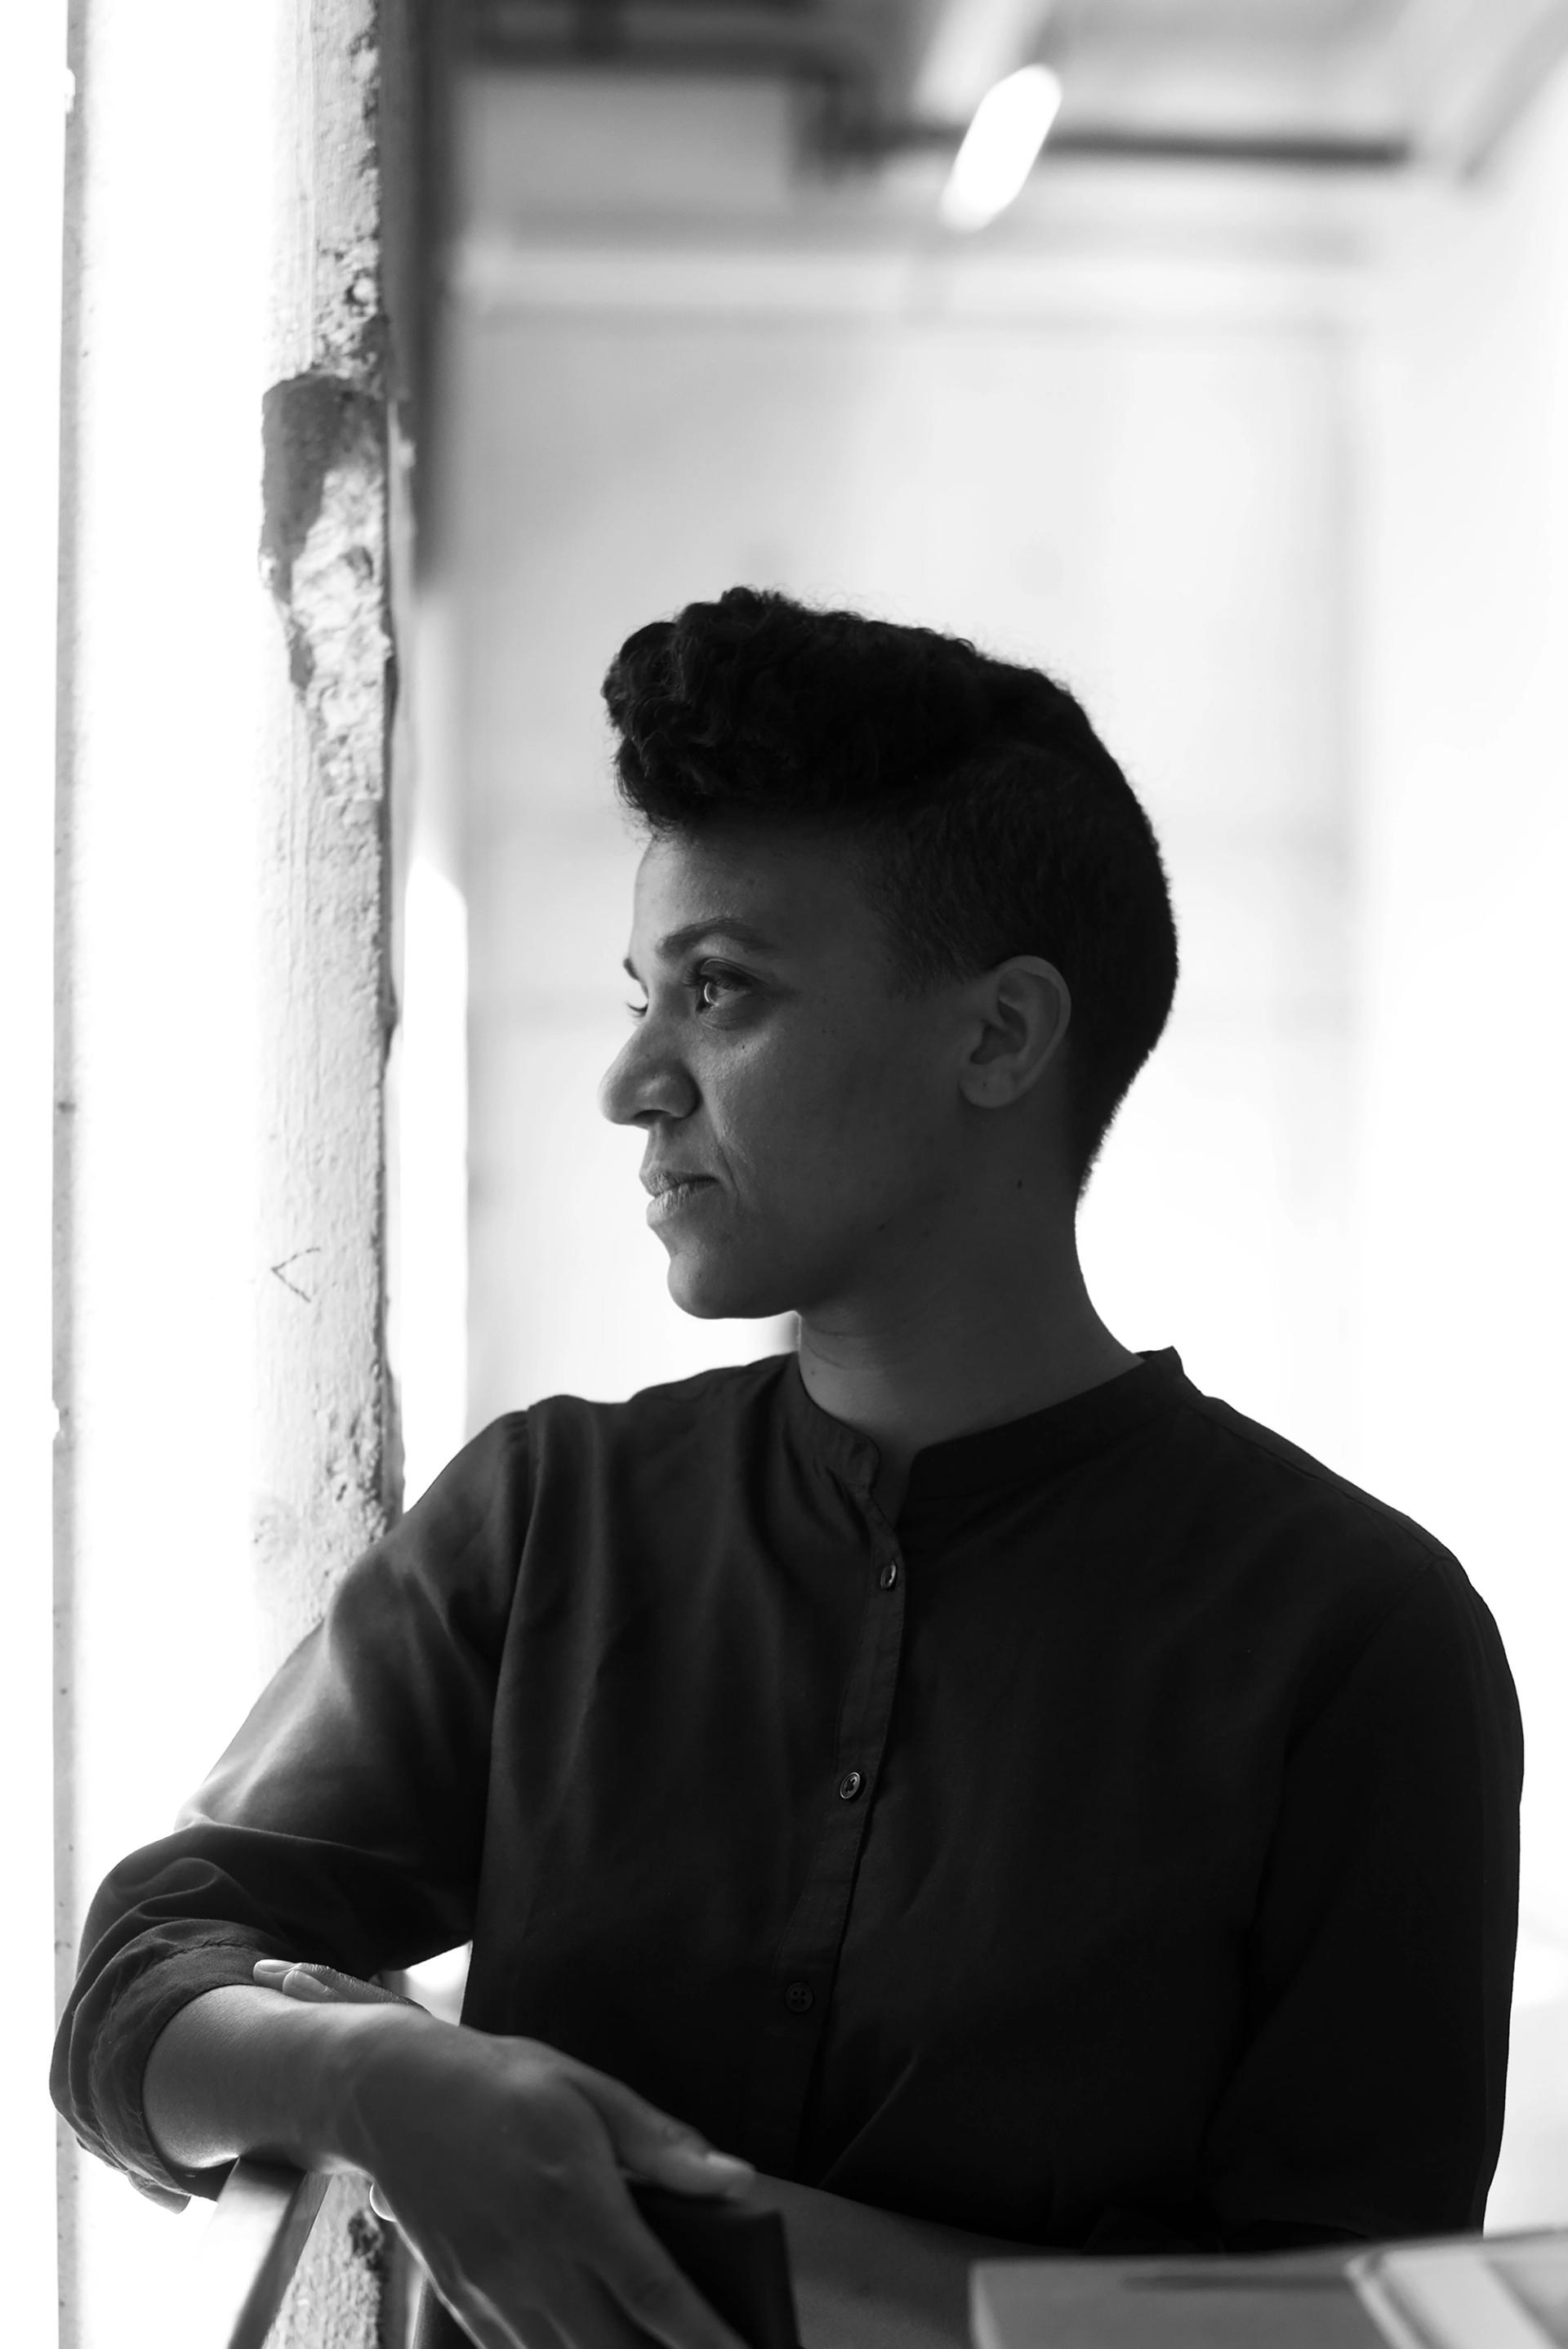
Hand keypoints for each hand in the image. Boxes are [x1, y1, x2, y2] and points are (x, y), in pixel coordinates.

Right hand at [252, 1958, 754, 2348]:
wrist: (393, 2098)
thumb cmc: (502, 2084)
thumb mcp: (589, 2091)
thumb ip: (663, 2145)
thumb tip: (738, 2181)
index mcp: (575, 2200)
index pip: (655, 2292)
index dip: (707, 2338)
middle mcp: (535, 2260)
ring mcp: (495, 2293)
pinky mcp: (467, 2306)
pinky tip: (596, 2347)